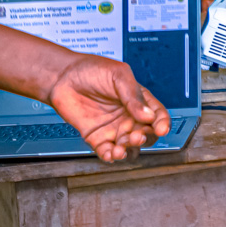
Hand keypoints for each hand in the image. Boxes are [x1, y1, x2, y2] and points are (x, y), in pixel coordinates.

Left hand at [45, 54, 169, 161]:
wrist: (63, 76)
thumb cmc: (91, 70)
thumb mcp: (118, 75)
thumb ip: (133, 96)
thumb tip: (148, 115)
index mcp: (138, 100)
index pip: (157, 115)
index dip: (162, 123)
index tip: (161, 129)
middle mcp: (128, 116)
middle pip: (146, 134)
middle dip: (145, 138)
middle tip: (137, 136)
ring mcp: (113, 128)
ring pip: (128, 146)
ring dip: (128, 150)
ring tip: (121, 147)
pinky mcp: (96, 138)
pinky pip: (107, 152)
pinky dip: (110, 156)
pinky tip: (110, 153)